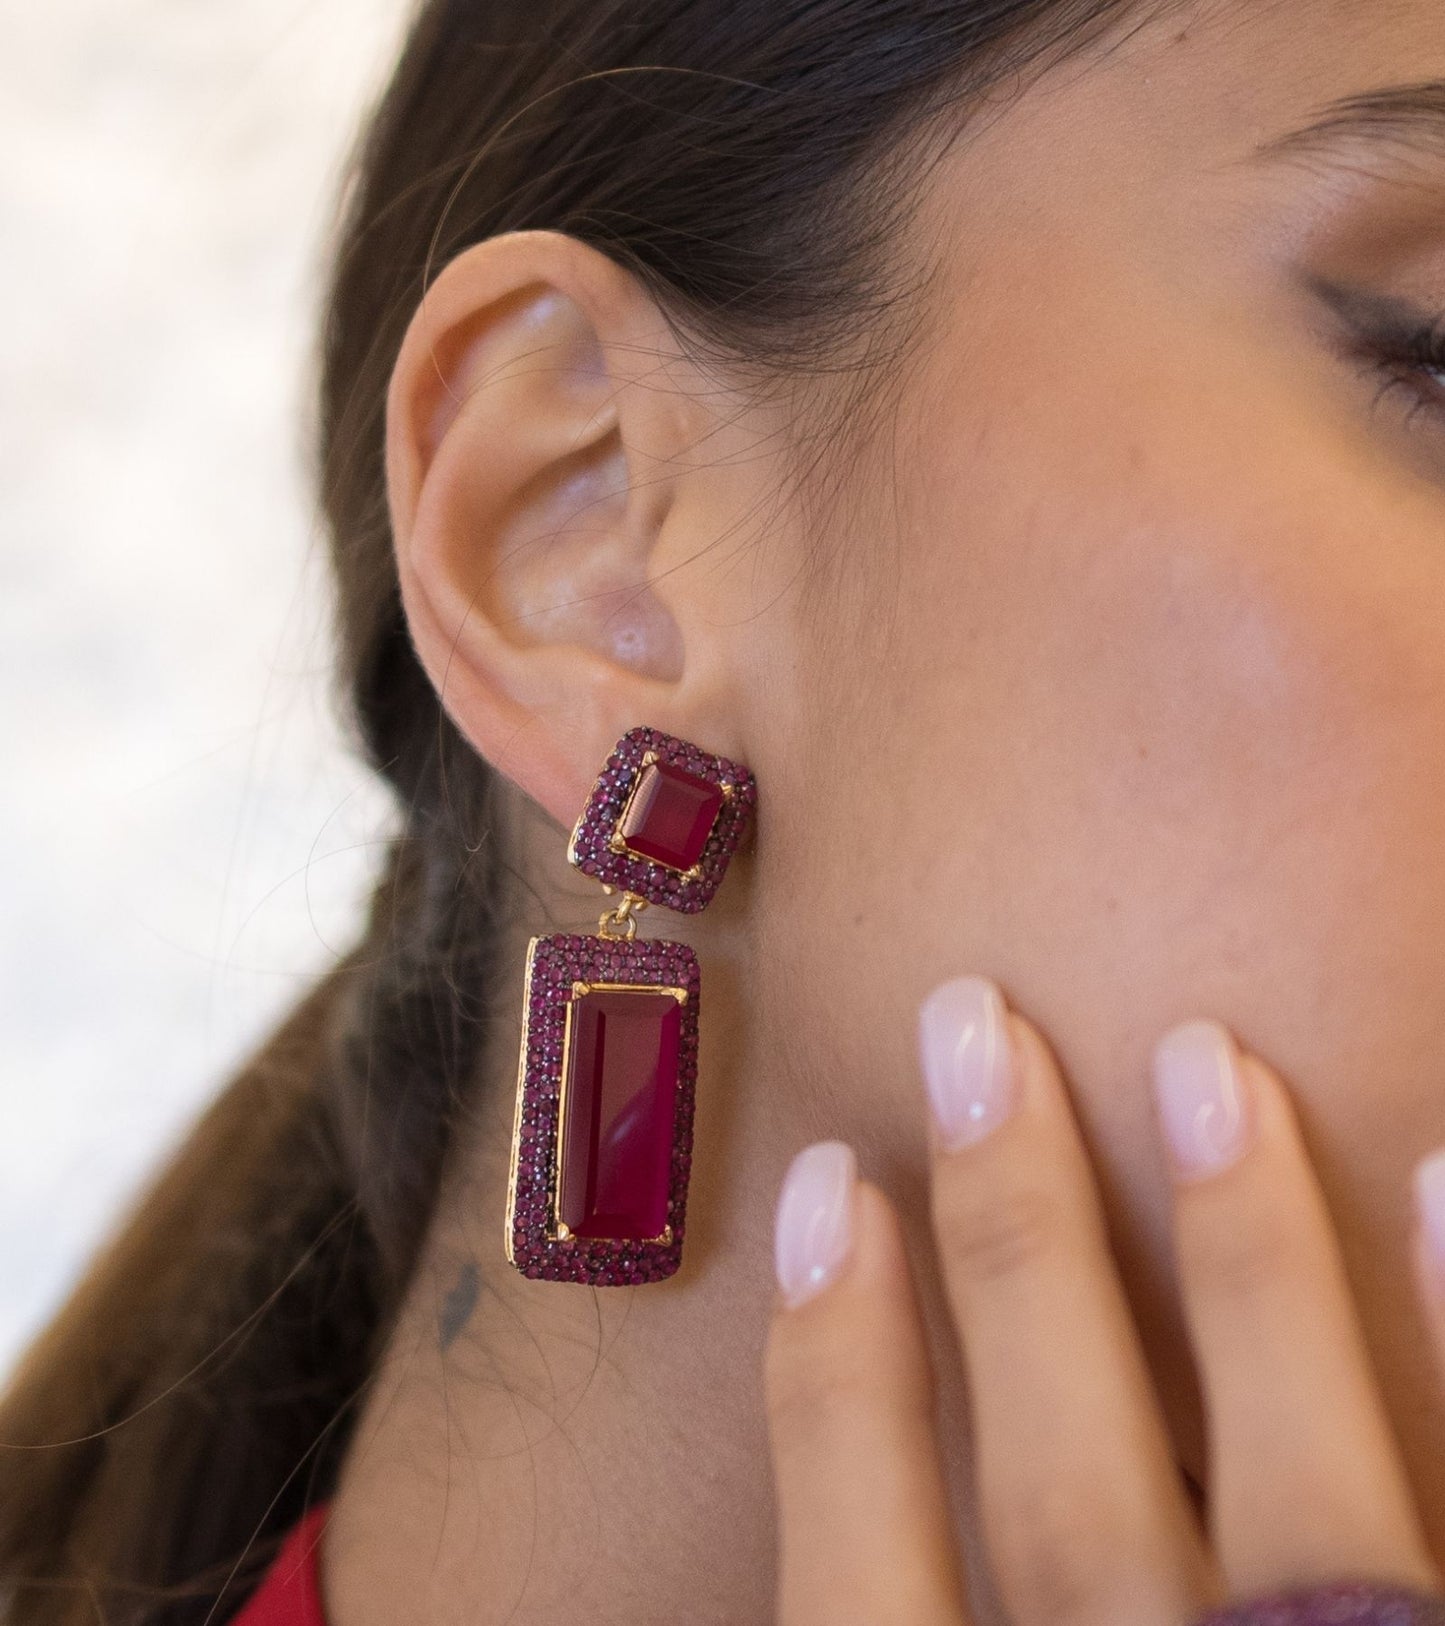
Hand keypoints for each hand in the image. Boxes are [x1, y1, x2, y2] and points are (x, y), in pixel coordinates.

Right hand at [763, 975, 1444, 1624]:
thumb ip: (877, 1609)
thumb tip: (805, 1466)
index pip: (862, 1574)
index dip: (835, 1375)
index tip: (828, 1188)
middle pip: (1061, 1491)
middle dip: (1015, 1245)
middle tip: (977, 1034)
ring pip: (1295, 1495)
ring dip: (1244, 1265)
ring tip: (1205, 1059)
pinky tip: (1441, 1180)